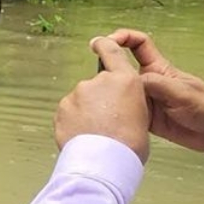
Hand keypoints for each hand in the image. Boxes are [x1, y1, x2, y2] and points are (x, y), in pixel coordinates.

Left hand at [53, 36, 149, 162]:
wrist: (105, 160)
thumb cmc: (129, 144)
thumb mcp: (141, 114)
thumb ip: (126, 100)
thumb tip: (118, 105)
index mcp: (125, 80)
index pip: (111, 51)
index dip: (103, 45)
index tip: (97, 43)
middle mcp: (99, 81)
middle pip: (96, 85)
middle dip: (98, 99)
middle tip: (106, 122)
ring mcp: (77, 93)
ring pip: (80, 100)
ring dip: (85, 112)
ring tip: (95, 133)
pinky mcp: (62, 107)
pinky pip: (68, 112)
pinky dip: (73, 121)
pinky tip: (82, 135)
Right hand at [105, 28, 203, 156]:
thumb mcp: (182, 92)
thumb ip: (157, 84)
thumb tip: (130, 80)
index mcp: (159, 69)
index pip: (139, 45)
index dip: (123, 38)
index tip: (106, 41)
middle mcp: (148, 82)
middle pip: (122, 69)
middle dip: (107, 68)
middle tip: (94, 75)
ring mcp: (144, 100)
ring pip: (119, 92)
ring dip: (108, 93)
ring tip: (96, 98)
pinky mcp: (142, 117)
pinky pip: (124, 111)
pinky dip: (114, 113)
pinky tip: (106, 116)